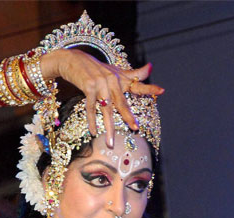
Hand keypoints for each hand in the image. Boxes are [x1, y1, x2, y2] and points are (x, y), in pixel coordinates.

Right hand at [44, 49, 164, 146]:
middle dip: (128, 117)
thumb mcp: (116, 70)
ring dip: (108, 127)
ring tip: (110, 143)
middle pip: (122, 103)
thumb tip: (151, 66)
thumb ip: (134, 73)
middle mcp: (112, 80)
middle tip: (135, 128)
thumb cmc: (96, 68)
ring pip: (106, 109)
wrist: (71, 59)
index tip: (162, 91)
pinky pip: (91, 107)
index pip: (137, 84)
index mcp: (120, 78)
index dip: (150, 88)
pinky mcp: (88, 87)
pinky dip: (92, 120)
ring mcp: (100, 83)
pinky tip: (94, 132)